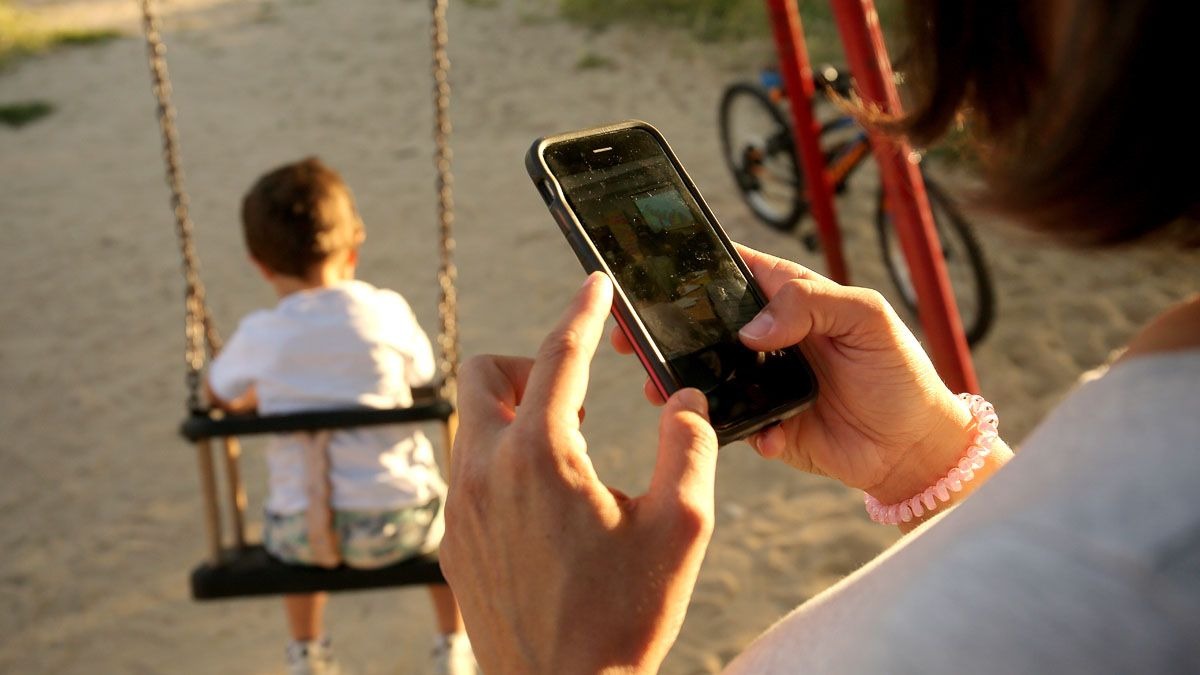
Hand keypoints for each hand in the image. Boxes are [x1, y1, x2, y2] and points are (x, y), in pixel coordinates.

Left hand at [441, 273, 718, 673]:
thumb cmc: (623, 618)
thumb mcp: (682, 530)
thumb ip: (691, 448)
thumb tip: (684, 400)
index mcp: (542, 456)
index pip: (560, 356)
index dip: (583, 312)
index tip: (595, 284)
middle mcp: (486, 470)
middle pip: (486, 373)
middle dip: (531, 363)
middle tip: (578, 394)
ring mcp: (460, 506)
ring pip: (472, 422)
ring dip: (516, 413)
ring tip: (570, 450)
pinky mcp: (453, 540)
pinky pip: (469, 471)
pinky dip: (502, 459)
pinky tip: (545, 502)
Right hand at [613, 244, 989, 511]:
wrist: (916, 449)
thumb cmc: (900, 373)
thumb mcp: (867, 318)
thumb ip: (812, 304)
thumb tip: (753, 328)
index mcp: (789, 298)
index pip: (729, 271)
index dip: (689, 268)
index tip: (649, 275)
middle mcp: (768, 337)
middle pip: (702, 324)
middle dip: (664, 328)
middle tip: (629, 337)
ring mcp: (761, 382)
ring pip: (704, 374)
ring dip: (678, 379)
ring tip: (658, 385)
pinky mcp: (762, 425)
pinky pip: (728, 423)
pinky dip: (726, 425)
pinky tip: (742, 428)